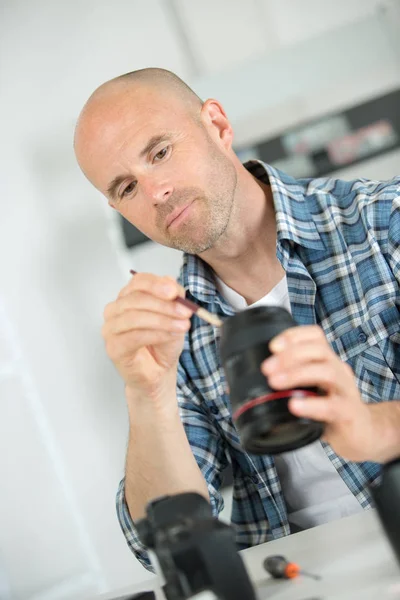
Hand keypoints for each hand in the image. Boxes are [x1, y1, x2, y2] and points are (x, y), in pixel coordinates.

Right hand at [102, 273, 191, 401]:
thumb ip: (174, 298)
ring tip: (182, 326)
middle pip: (136, 299)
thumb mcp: (175, 315)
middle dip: (165, 305)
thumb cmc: (163, 342)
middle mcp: (115, 310)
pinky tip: (170, 336)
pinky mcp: (113, 347)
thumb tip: (171, 282)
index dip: (157, 285)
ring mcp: (111, 329)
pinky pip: (134, 337)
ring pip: (134, 317)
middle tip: (186, 312)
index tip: (175, 292)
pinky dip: (156, 334)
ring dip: (162, 320)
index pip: (138, 281)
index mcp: (129, 296)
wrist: (159, 370)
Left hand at [260, 325, 377, 461]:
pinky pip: (332, 406)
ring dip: (297, 373)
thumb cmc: (330, 409)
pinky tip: (295, 405)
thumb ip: (281, 385)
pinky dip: (312, 405)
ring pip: (326, 371)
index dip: (294, 335)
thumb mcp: (307, 391)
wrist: (363, 434)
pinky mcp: (349, 413)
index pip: (314, 336)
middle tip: (266, 368)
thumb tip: (235, 386)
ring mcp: (345, 390)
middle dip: (289, 355)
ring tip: (275, 382)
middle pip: (318, 350)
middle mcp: (338, 370)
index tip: (272, 345)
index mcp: (326, 361)